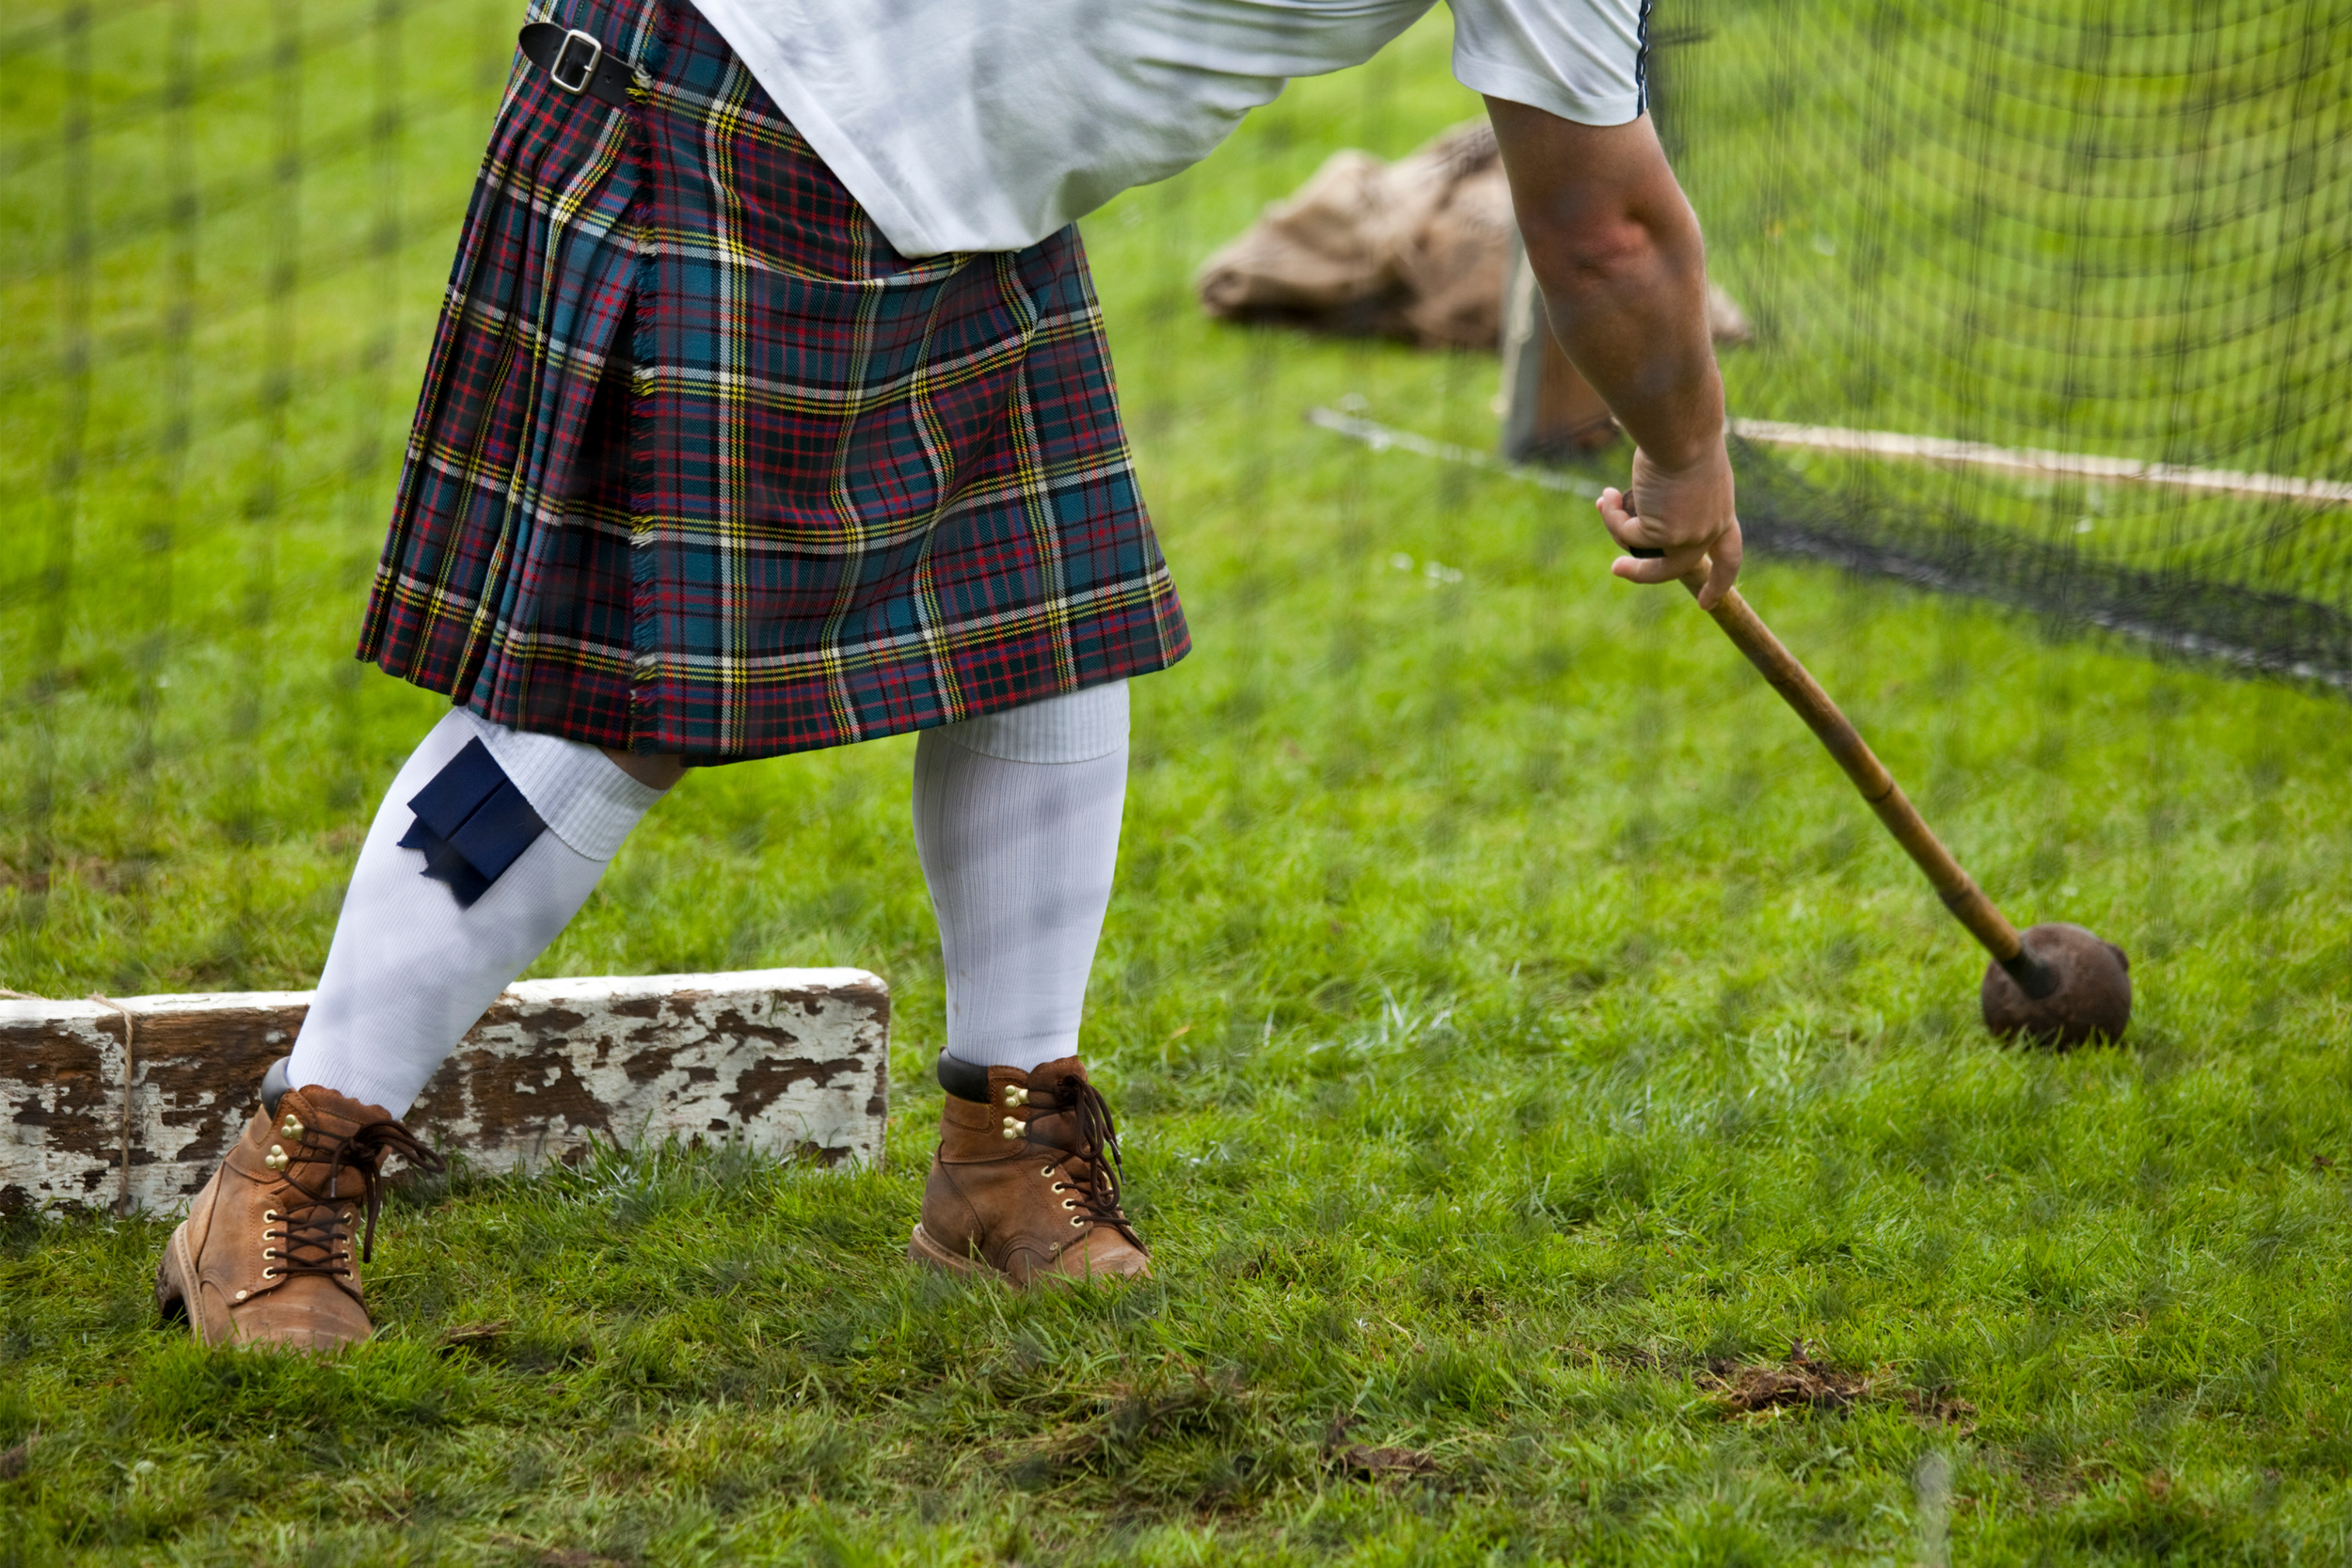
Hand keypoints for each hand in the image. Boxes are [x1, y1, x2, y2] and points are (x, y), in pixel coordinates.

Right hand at [1597, 443, 1742, 608]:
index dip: (1720, 581)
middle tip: (1616, 568)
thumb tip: (1635, 515)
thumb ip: (1672, 496)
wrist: (1681, 431)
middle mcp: (1709, 530)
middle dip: (1643, 573)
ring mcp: (1687, 536)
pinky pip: (1627, 535)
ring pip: (1645, 554)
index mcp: (1722, 513)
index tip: (1708, 603)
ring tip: (1605, 502)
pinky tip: (1608, 494)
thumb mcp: (1687, 470)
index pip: (1729, 555)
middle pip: (1677, 567)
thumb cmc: (1684, 435)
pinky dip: (1612, 515)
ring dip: (1617, 531)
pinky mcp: (1662, 534)